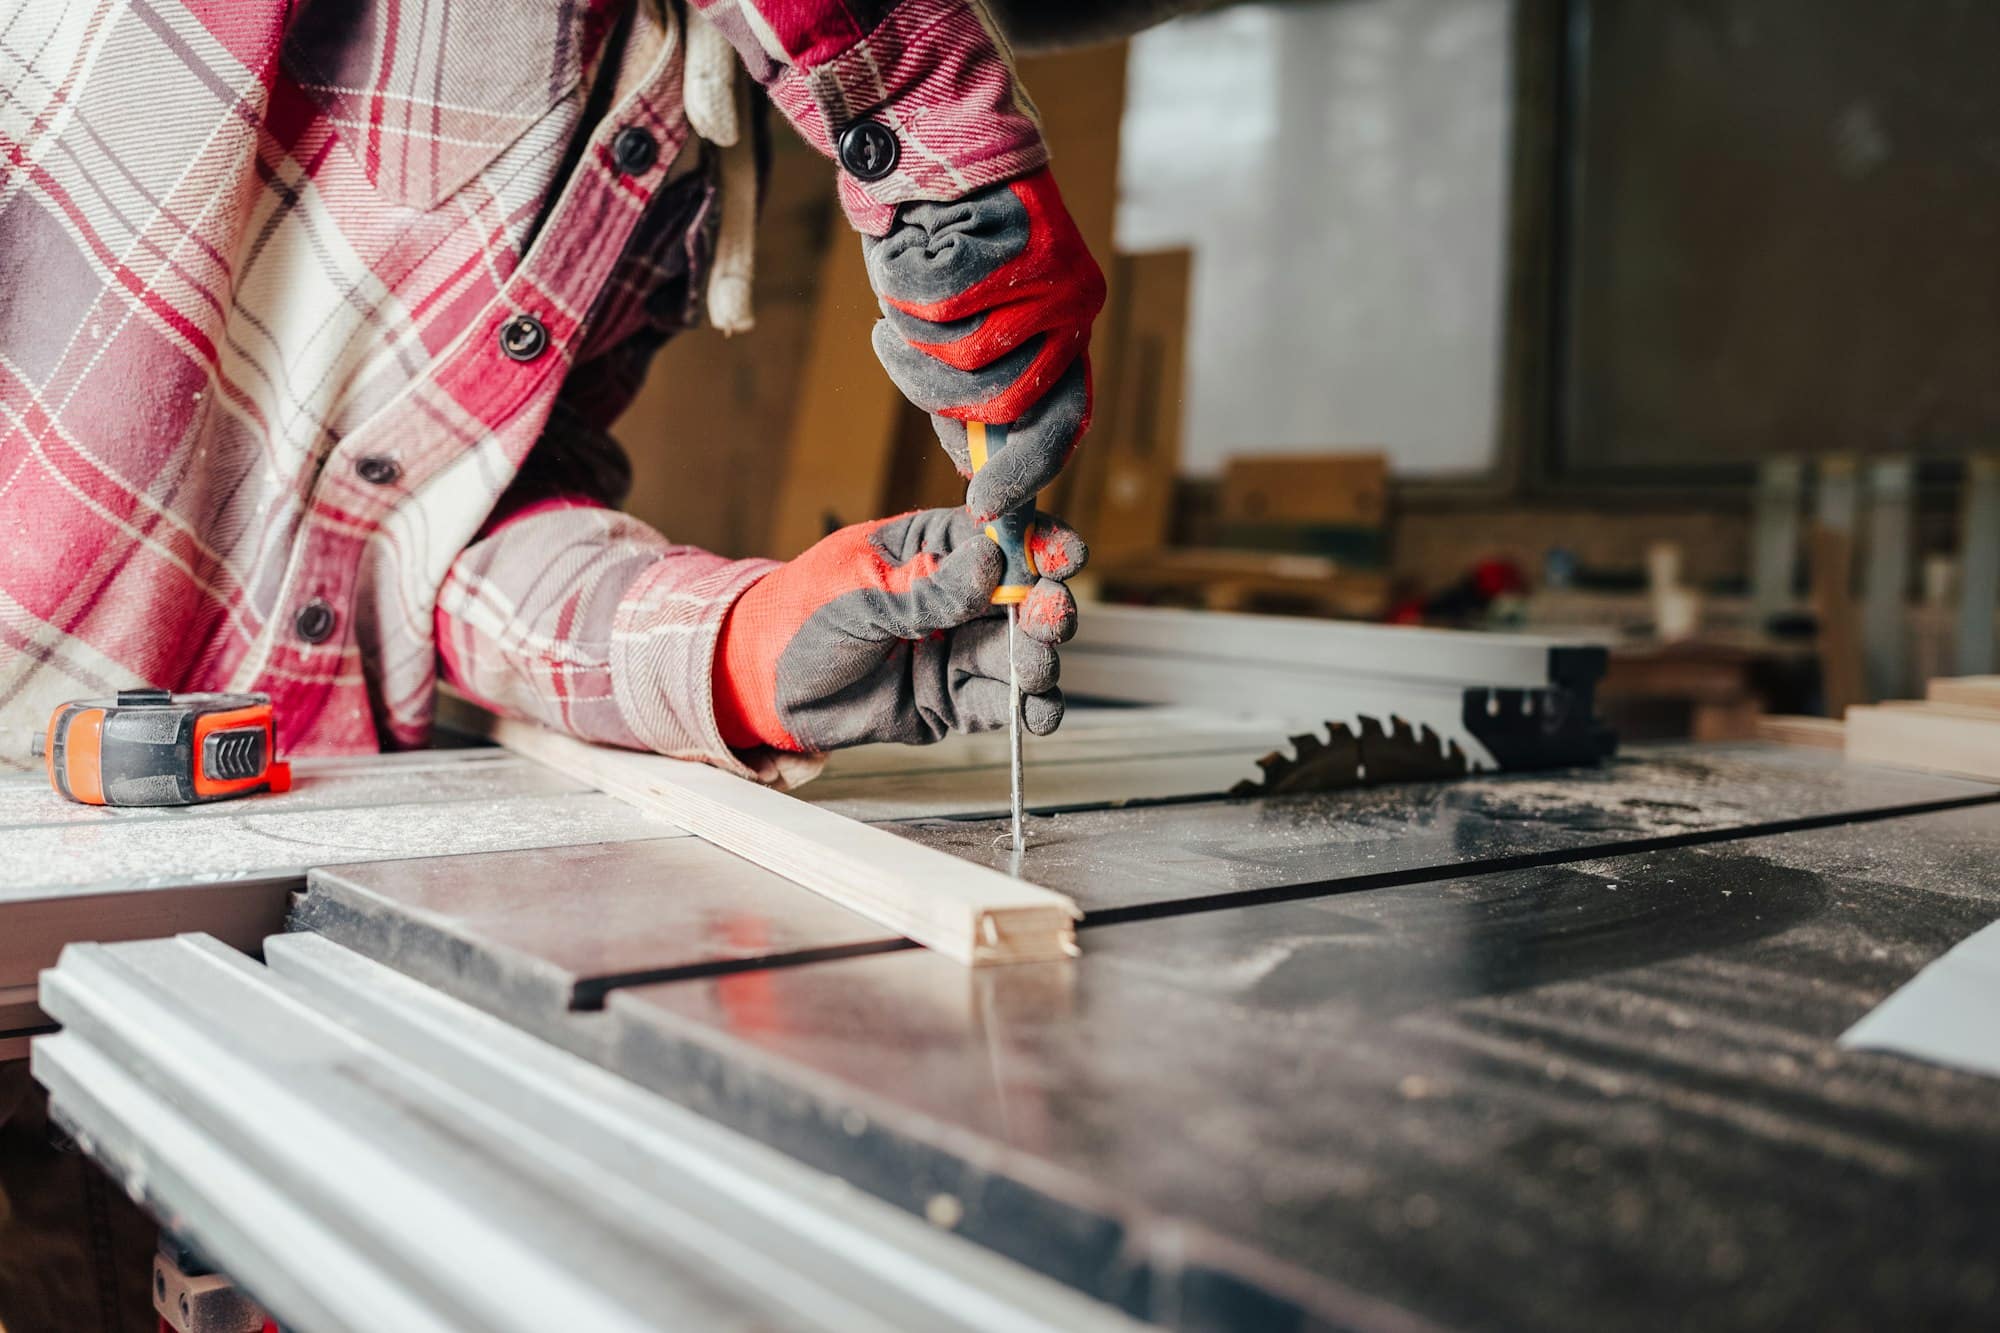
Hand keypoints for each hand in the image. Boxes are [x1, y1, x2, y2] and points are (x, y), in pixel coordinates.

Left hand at [713, 508, 1087, 752]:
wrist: (766, 684)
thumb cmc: (802, 617)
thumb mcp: (860, 596)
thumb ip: (927, 590)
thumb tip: (994, 561)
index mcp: (935, 548)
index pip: (1002, 537)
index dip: (1039, 544)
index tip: (1062, 556)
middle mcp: (958, 598)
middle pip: (1025, 598)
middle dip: (1046, 607)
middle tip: (1050, 618)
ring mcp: (960, 649)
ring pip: (1021, 653)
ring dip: (1039, 659)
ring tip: (1035, 668)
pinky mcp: (954, 701)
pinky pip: (1002, 704)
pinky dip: (1029, 710)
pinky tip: (1040, 712)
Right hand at [862, 169, 1105, 522]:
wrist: (938, 147)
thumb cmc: (942, 254)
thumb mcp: (962, 336)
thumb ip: (974, 397)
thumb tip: (974, 471)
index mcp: (1068, 342)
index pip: (1060, 426)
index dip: (1023, 474)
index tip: (984, 507)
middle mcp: (1075, 313)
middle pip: (1001, 402)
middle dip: (935, 393)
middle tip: (896, 351)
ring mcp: (1057, 277)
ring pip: (962, 355)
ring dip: (909, 335)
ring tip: (901, 295)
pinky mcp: (1025, 241)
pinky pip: (940, 303)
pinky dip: (905, 289)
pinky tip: (910, 255)